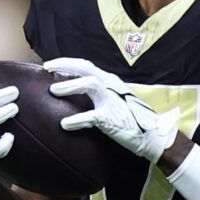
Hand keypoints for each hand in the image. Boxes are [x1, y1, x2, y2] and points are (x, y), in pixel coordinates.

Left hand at [44, 56, 179, 164]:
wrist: (152, 135)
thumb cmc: (130, 119)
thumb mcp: (114, 100)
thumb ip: (98, 95)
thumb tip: (75, 92)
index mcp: (110, 81)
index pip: (86, 66)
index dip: (68, 63)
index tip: (51, 65)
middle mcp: (111, 86)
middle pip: (86, 68)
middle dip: (65, 65)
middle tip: (47, 69)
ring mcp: (112, 100)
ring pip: (89, 85)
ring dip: (69, 86)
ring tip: (53, 91)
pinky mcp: (112, 118)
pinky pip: (91, 116)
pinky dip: (76, 119)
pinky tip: (65, 124)